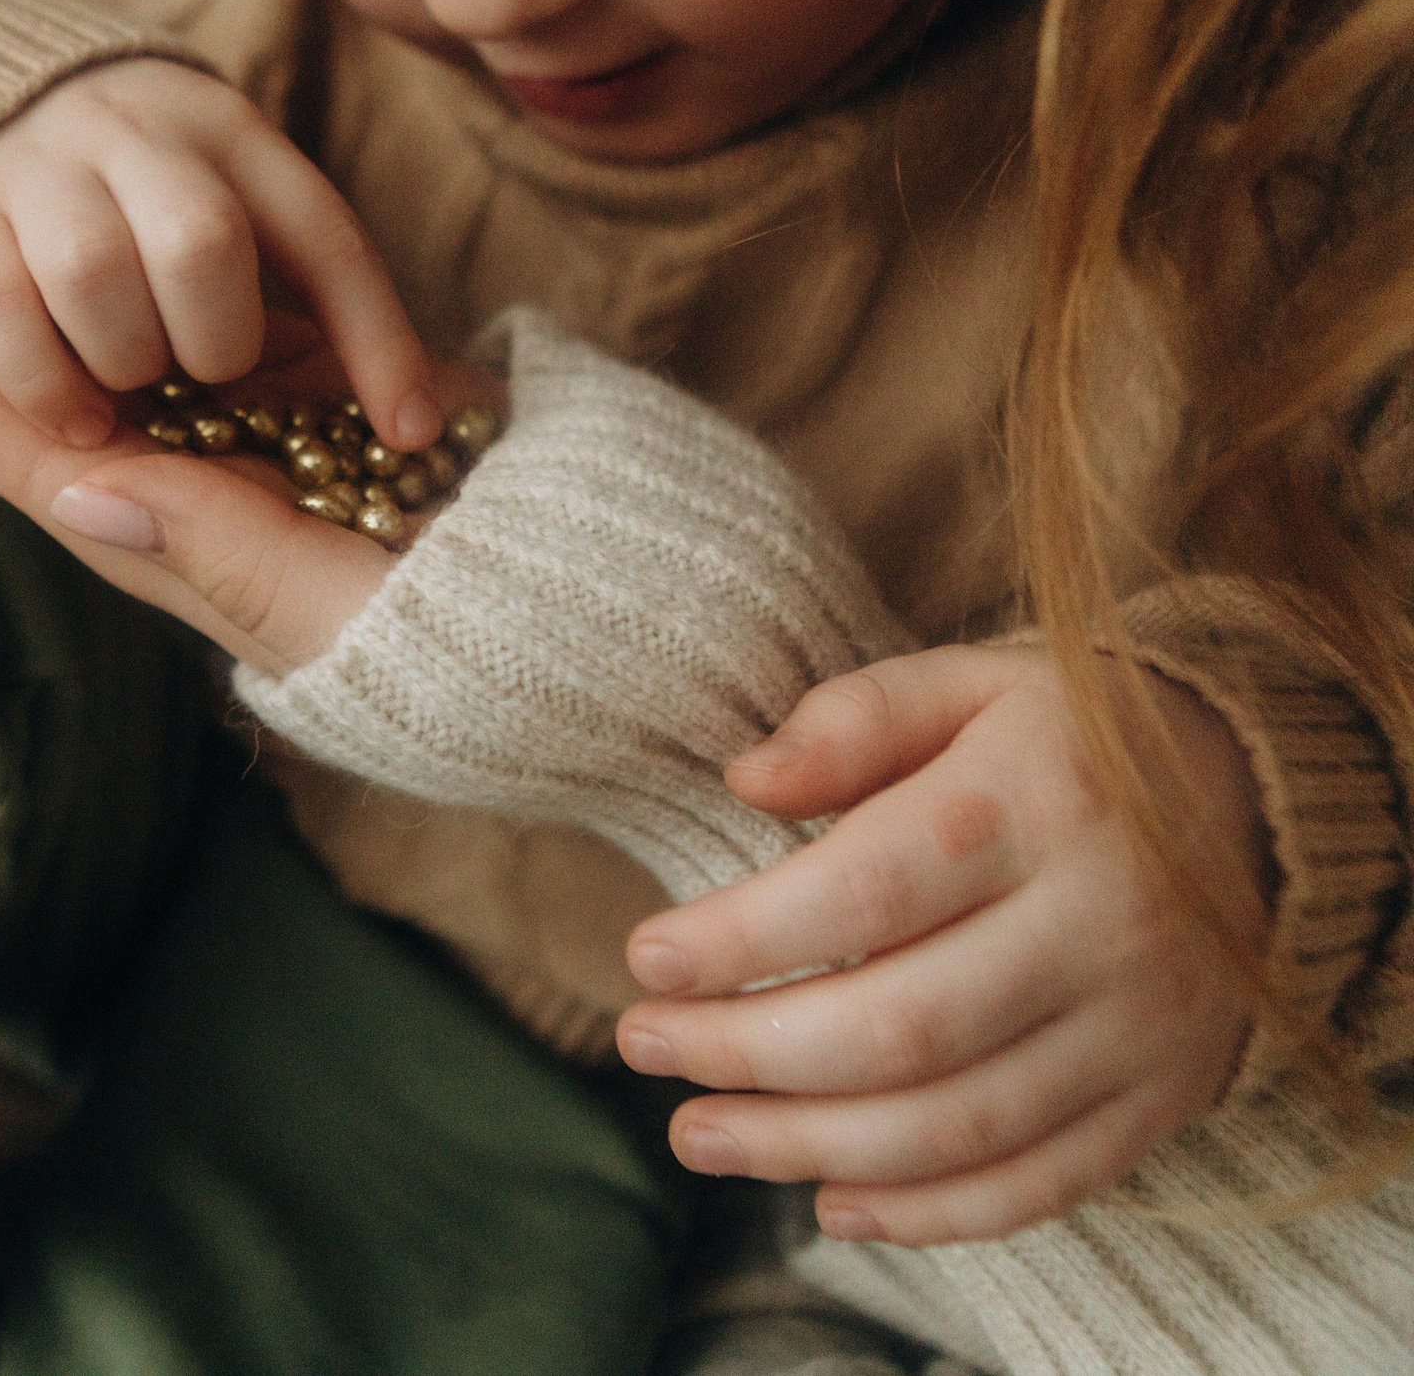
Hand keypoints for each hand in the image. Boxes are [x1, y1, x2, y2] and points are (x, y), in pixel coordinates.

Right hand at [0, 56, 439, 455]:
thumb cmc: (136, 203)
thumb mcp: (232, 213)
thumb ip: (310, 306)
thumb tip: (427, 421)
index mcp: (235, 136)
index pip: (329, 240)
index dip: (380, 341)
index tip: (414, 435)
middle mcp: (139, 131)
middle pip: (202, 242)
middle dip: (214, 342)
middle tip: (201, 377)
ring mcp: (36, 166)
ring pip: (94, 274)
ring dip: (123, 362)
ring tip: (128, 389)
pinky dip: (40, 385)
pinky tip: (71, 415)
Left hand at [0, 245, 489, 673]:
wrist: (561, 617)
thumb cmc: (443, 636)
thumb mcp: (324, 601)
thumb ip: (210, 542)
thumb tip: (78, 487)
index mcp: (152, 526)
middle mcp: (164, 476)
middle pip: (8, 382)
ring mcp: (224, 434)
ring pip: (74, 347)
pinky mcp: (292, 393)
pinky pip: (172, 325)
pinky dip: (103, 280)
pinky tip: (59, 247)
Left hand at [614, 644, 1270, 1244]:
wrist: (1259, 798)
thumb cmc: (1063, 738)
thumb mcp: (966, 684)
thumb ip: (854, 719)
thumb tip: (746, 778)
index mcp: (1038, 804)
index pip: (870, 890)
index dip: (745, 938)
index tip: (644, 957)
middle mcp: (1100, 924)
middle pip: (903, 1026)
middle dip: (749, 1053)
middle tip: (641, 1046)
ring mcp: (1139, 1026)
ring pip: (959, 1124)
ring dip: (808, 1146)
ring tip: (697, 1133)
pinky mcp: (1162, 1098)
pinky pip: (1043, 1184)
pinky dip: (929, 1214)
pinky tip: (828, 1201)